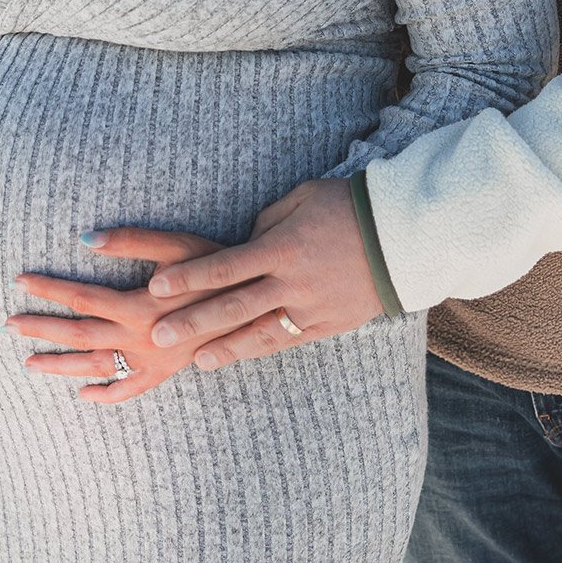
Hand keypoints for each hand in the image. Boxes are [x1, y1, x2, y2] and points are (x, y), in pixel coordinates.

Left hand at [9, 229, 223, 402]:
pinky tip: (83, 396)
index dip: (47, 288)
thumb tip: (84, 237)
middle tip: (8, 324)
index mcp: (139, 306)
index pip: (80, 298)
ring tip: (28, 362)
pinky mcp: (166, 372)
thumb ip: (130, 241)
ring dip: (60, 366)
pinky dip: (105, 395)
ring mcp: (152, 360)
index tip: (18, 280)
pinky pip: (130, 390)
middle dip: (41, 329)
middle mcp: (140, 339)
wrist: (257, 303)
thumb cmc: (217, 266)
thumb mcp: (177, 246)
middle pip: (78, 336)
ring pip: (96, 367)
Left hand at [141, 179, 384, 367]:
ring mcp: (313, 307)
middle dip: (194, 322)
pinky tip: (239, 357)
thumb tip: (242, 243)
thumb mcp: (299, 200)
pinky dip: (262, 350)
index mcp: (282, 248)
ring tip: (196, 362)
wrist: (405, 234)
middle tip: (158, 336)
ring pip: (261, 334)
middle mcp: (293, 282)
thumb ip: (265, 224)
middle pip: (234, 307)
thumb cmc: (345, 206)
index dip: (188, 278)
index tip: (156, 287)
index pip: (224, 266)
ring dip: (226, 348)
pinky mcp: (331, 324)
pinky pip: (290, 340)